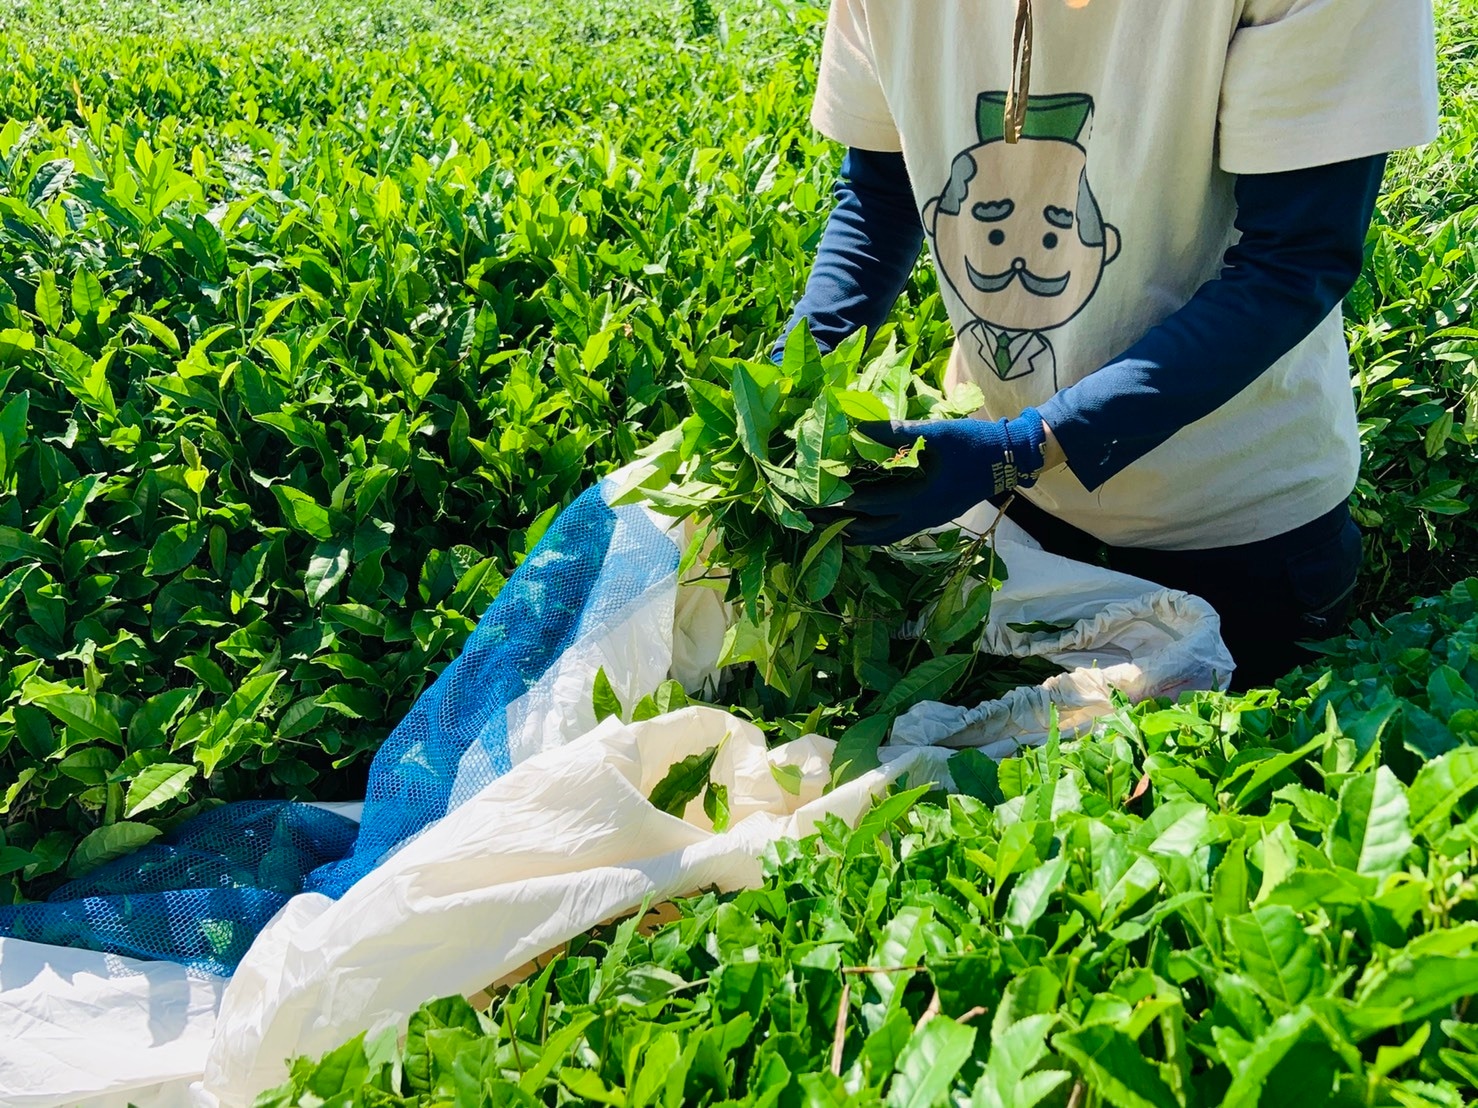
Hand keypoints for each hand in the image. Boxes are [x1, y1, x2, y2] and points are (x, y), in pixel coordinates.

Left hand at [835, 409, 1048, 545]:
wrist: (1010, 457)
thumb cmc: (974, 443)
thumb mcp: (936, 434)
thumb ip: (897, 433)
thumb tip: (860, 427)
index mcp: (922, 497)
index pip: (873, 504)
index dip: (844, 501)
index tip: (818, 498)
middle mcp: (923, 515)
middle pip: (875, 530)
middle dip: (843, 526)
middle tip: (815, 524)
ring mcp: (931, 519)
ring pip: (888, 536)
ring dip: (861, 535)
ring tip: (836, 534)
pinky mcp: (936, 515)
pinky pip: (901, 530)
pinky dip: (880, 532)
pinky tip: (870, 527)